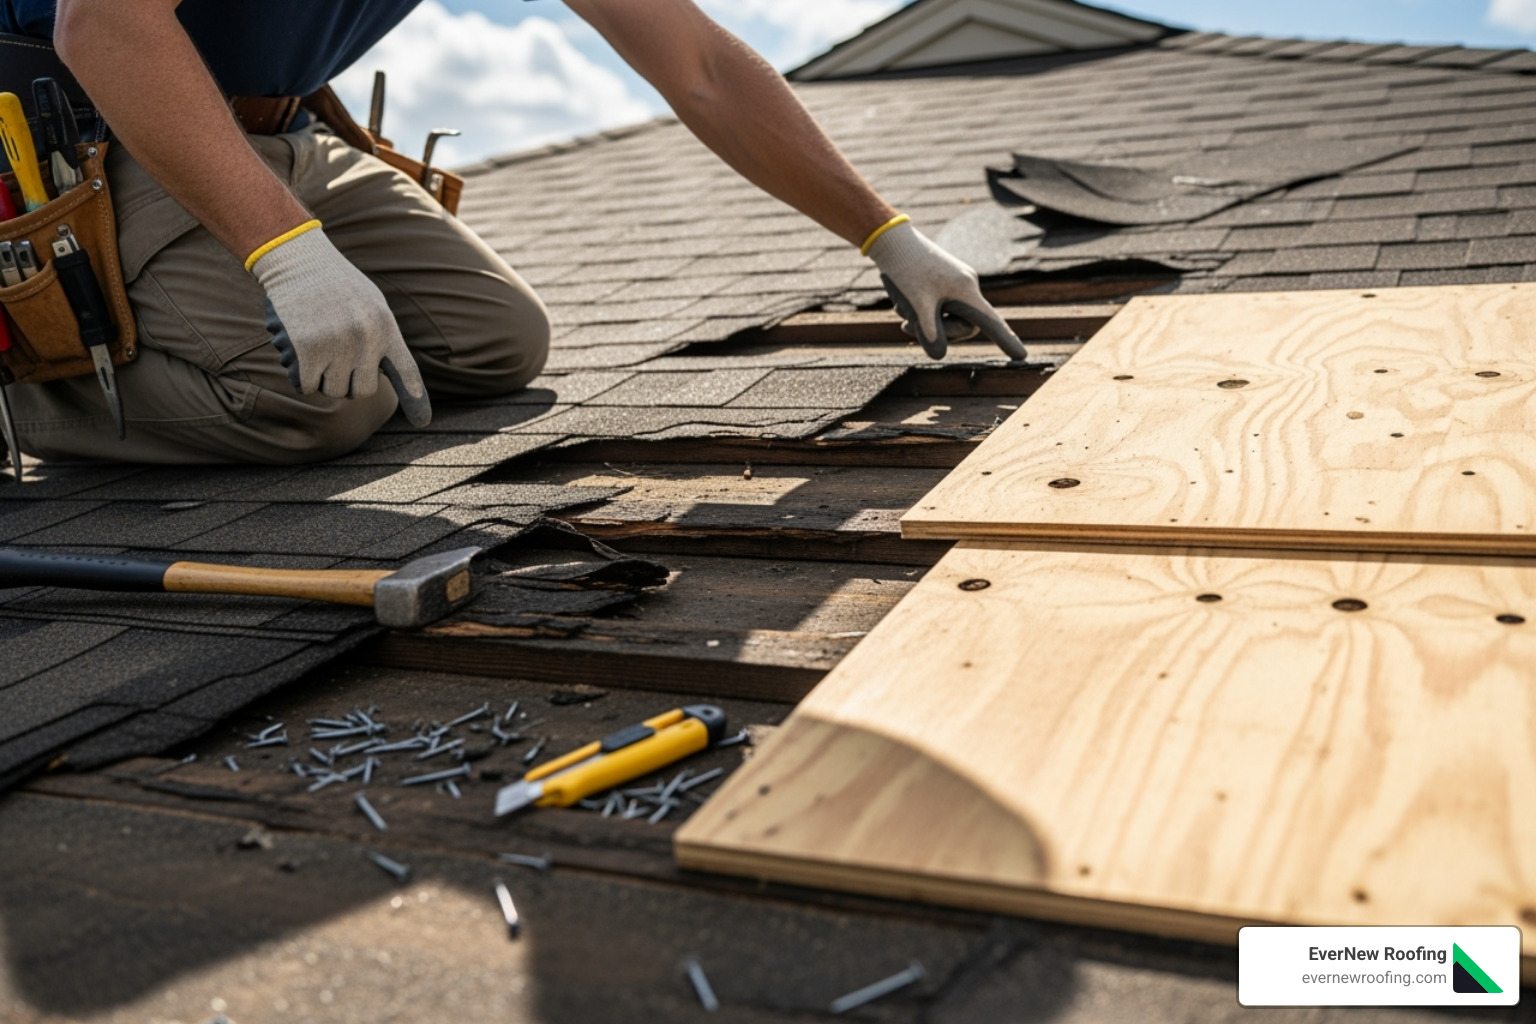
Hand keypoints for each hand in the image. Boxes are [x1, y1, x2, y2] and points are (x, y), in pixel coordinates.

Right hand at [250, 223, 431, 426]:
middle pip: (361, 391)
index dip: (416, 399)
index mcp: (385, 327)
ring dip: (322, 378)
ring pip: (332, 390)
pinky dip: (300, 376)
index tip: (423, 422)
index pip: (406, 371)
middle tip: (334, 360)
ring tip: (316, 349)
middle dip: (347, 382)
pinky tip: (298, 353)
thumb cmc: (334, 282)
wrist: (297, 258)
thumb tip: (378, 372)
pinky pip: (306, 386)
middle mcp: (365, 339)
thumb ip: (379, 335)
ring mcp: (336, 345)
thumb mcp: (369, 303)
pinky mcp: (306, 349)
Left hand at [867, 220, 1025, 360]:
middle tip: (906, 327)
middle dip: (937, 332)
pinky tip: (901, 301)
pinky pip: (939, 306)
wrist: (892, 240)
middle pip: (963, 326)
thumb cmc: (905, 269)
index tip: (1022, 357)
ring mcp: (956, 283)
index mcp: (966, 290)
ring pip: (947, 317)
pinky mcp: (944, 281)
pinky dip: (921, 311)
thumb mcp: (916, 305)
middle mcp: (967, 286)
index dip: (1006, 341)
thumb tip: (939, 356)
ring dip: (924, 321)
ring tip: (900, 308)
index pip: (991, 323)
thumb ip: (929, 332)